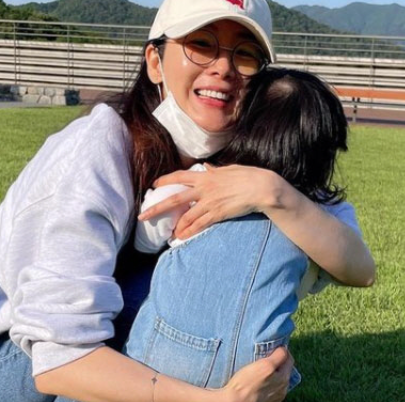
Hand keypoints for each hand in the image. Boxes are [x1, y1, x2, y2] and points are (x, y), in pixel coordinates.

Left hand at [138, 164, 279, 238]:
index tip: (154, 185)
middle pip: (175, 198)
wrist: (261, 187)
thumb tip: (207, 166)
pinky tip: (182, 237)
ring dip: (176, 226)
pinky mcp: (218, 213)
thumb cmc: (248, 175)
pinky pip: (200, 224)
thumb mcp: (229, 168)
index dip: (165, 180)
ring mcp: (210, 202)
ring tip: (168, 234)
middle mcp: (204, 189)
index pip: (179, 177)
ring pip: (186, 216)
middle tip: (143, 215)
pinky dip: (190, 231)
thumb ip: (216, 169)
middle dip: (157, 207)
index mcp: (205, 176)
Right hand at [219, 347, 293, 401]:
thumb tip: (284, 348)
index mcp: (284, 378)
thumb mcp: (265, 365)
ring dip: (271, 369)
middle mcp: (282, 388)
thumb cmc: (247, 383)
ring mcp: (274, 395)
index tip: (271, 345)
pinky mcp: (266, 399)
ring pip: (276, 376)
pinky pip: (269, 384)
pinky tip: (256, 377)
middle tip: (264, 353)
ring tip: (259, 364)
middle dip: (276, 359)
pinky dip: (266, 378)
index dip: (281, 349)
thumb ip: (278, 356)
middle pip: (283, 367)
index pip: (289, 357)